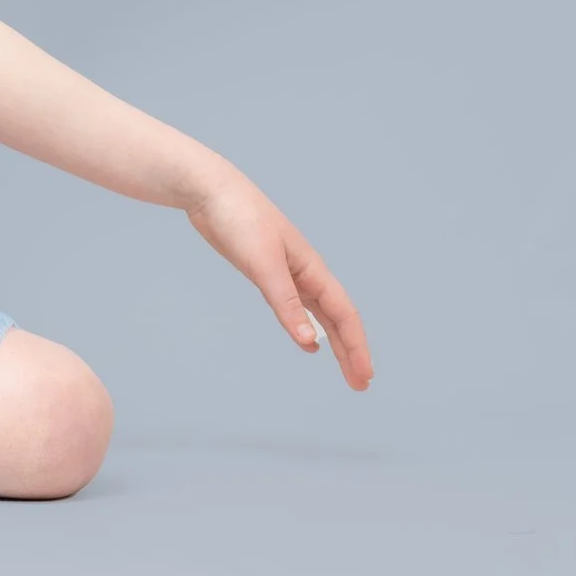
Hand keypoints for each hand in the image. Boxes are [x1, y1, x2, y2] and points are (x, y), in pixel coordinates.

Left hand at [184, 167, 373, 389]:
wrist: (210, 191)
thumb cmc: (240, 219)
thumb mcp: (264, 264)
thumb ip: (286, 303)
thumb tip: (310, 342)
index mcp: (311, 269)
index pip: (344, 314)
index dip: (357, 346)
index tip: (365, 376)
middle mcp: (305, 272)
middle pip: (336, 318)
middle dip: (351, 351)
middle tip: (360, 384)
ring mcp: (286, 273)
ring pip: (318, 314)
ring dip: (333, 341)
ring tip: (344, 369)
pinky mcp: (265, 272)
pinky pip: (295, 306)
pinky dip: (305, 326)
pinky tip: (308, 342)